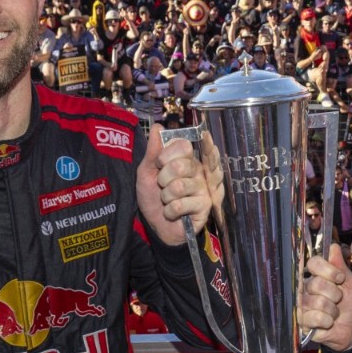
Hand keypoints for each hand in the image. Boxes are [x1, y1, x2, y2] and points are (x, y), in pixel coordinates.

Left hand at [136, 124, 222, 245]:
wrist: (157, 225)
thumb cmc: (153, 197)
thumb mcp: (147, 172)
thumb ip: (152, 151)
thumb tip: (157, 126)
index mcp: (187, 159)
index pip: (183, 145)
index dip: (166, 155)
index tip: (160, 164)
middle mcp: (198, 171)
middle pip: (180, 165)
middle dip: (163, 179)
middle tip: (163, 186)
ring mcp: (203, 188)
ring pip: (179, 187)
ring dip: (165, 197)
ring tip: (168, 201)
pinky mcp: (204, 207)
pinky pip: (181, 204)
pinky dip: (170, 211)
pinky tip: (173, 213)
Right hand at [300, 246, 351, 351]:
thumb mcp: (350, 283)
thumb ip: (341, 266)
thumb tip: (333, 247)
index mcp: (317, 276)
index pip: (313, 263)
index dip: (328, 270)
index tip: (340, 278)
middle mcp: (306, 288)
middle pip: (317, 283)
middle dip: (335, 294)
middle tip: (338, 300)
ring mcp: (302, 304)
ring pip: (318, 302)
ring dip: (333, 310)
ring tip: (334, 313)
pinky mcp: (301, 321)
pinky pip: (314, 317)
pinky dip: (327, 321)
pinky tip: (327, 323)